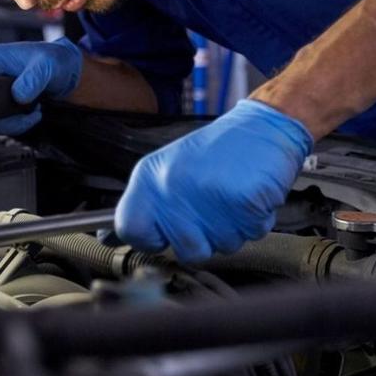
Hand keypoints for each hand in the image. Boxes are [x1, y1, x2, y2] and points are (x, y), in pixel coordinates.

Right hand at [0, 38, 82, 134]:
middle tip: (19, 121)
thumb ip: (33, 79)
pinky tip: (34, 115)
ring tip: (34, 113)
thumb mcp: (46, 65)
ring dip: (11, 123)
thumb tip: (18, 95)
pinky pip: (1, 122)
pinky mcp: (3, 104)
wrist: (66, 69)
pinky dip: (17, 124)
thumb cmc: (54, 59)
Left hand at [115, 99, 312, 261]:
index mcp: (151, 177)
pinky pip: (252, 234)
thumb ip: (145, 205)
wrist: (265, 125)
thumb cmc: (220, 149)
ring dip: (234, 228)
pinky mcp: (243, 201)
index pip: (130, 229)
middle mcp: (174, 187)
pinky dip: (257, 220)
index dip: (150, 239)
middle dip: (205, 237)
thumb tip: (110, 237)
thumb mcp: (170, 169)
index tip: (163, 233)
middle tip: (213, 207)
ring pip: (223, 246)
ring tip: (233, 196)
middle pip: (185, 250)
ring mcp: (208, 195)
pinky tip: (250, 194)